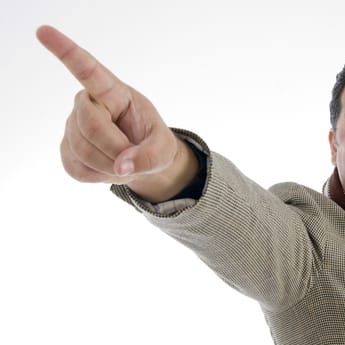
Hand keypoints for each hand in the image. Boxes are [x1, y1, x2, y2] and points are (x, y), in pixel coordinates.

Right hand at [37, 25, 197, 201]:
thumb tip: (122, 167)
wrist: (141, 161)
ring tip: (124, 163)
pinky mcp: (67, 150)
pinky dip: (100, 176)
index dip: (67, 52)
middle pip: (91, 126)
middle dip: (116, 149)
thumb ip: (150, 156)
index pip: (88, 70)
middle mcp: (88, 104)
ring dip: (109, 166)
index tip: (45, 32)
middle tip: (133, 159)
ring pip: (83, 150)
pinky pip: (79, 169)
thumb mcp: (164, 149)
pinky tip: (109, 168)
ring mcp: (73, 127)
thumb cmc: (153, 144)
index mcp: (113, 92)